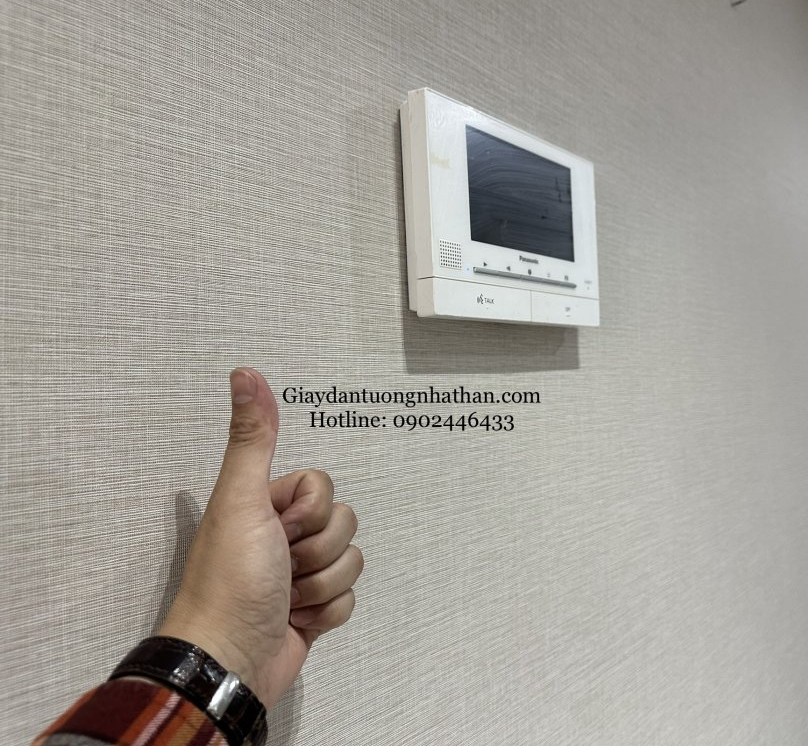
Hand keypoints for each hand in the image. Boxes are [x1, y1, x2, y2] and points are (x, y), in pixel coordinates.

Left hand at [158, 367, 362, 706]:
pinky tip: (296, 621)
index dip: (310, 512)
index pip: (325, 488)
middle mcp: (282, 535)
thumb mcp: (241, 500)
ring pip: (351, 562)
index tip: (279, 530)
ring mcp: (299, 574)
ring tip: (285, 600)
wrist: (230, 661)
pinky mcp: (313, 610)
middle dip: (318, 553)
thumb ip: (253, 438)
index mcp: (266, 504)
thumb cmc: (230, 581)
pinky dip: (327, 614)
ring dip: (322, 587)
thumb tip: (245, 372)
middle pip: (344, 523)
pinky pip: (349, 599)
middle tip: (281, 568)